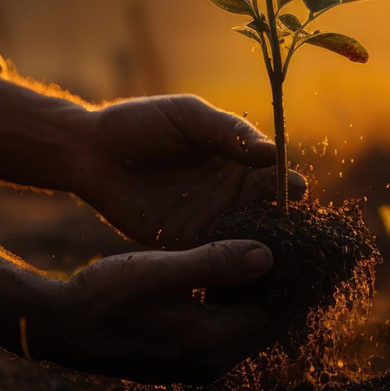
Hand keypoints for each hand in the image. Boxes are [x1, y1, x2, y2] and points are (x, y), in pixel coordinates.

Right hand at [35, 239, 276, 382]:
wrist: (59, 325)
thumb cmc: (108, 295)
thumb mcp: (165, 271)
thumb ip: (218, 263)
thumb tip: (268, 256)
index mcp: (211, 344)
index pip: (273, 315)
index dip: (286, 281)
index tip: (294, 248)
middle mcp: (209, 364)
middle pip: (261, 327)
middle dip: (275, 292)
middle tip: (285, 249)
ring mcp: (192, 366)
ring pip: (241, 331)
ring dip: (252, 299)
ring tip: (258, 256)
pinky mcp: (177, 360)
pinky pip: (221, 334)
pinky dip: (230, 308)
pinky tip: (225, 277)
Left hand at [71, 95, 305, 248]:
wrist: (91, 151)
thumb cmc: (141, 123)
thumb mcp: (188, 117)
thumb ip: (228, 132)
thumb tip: (272, 153)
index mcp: (239, 156)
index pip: (275, 173)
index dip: (290, 182)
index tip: (298, 191)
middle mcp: (232, 190)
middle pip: (271, 211)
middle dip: (287, 223)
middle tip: (298, 234)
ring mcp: (212, 218)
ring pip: (250, 237)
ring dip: (265, 248)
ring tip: (280, 260)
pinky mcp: (186, 242)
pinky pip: (217, 256)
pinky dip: (232, 264)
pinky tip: (244, 273)